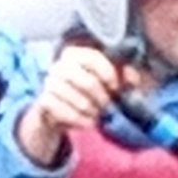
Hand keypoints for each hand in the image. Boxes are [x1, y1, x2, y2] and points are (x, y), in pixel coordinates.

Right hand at [17, 41, 120, 164]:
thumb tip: (133, 76)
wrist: (57, 113)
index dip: (109, 75)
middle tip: (109, 108)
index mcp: (75, 54)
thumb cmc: (87, 94)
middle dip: (103, 99)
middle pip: (88, 83)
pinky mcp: (44, 101)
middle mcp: (59, 65)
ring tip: (99, 115)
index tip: (116, 88)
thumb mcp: (108, 83)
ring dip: (94, 112)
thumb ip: (124, 77)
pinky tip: (88, 123)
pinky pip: (67, 113)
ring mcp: (49, 83)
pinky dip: (82, 121)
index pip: (94, 58)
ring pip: (79, 101)